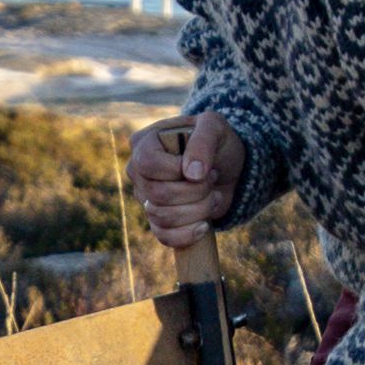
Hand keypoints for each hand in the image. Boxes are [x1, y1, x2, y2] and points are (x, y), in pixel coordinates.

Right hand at [130, 112, 244, 248]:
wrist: (227, 166)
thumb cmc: (216, 141)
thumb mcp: (215, 128)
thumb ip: (203, 141)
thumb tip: (192, 173)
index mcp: (143, 143)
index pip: (148, 163)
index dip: (176, 170)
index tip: (203, 167)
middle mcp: (137, 171)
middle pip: (157, 194)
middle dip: (195, 192)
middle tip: (213, 180)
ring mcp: (144, 197)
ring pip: (161, 217)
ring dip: (197, 211)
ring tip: (212, 197)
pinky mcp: (156, 219)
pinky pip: (163, 236)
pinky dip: (187, 234)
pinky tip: (204, 225)